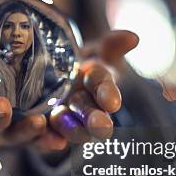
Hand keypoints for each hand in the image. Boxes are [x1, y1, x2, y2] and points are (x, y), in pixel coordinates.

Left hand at [31, 30, 138, 153]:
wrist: (43, 70)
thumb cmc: (75, 60)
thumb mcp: (93, 50)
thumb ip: (111, 45)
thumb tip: (133, 37)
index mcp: (98, 86)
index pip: (104, 88)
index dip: (108, 95)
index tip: (112, 103)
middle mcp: (84, 106)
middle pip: (89, 113)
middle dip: (94, 119)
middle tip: (99, 125)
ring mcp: (64, 118)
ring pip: (70, 127)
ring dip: (70, 129)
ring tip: (61, 121)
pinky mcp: (43, 129)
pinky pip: (44, 136)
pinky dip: (45, 138)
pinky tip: (43, 132)